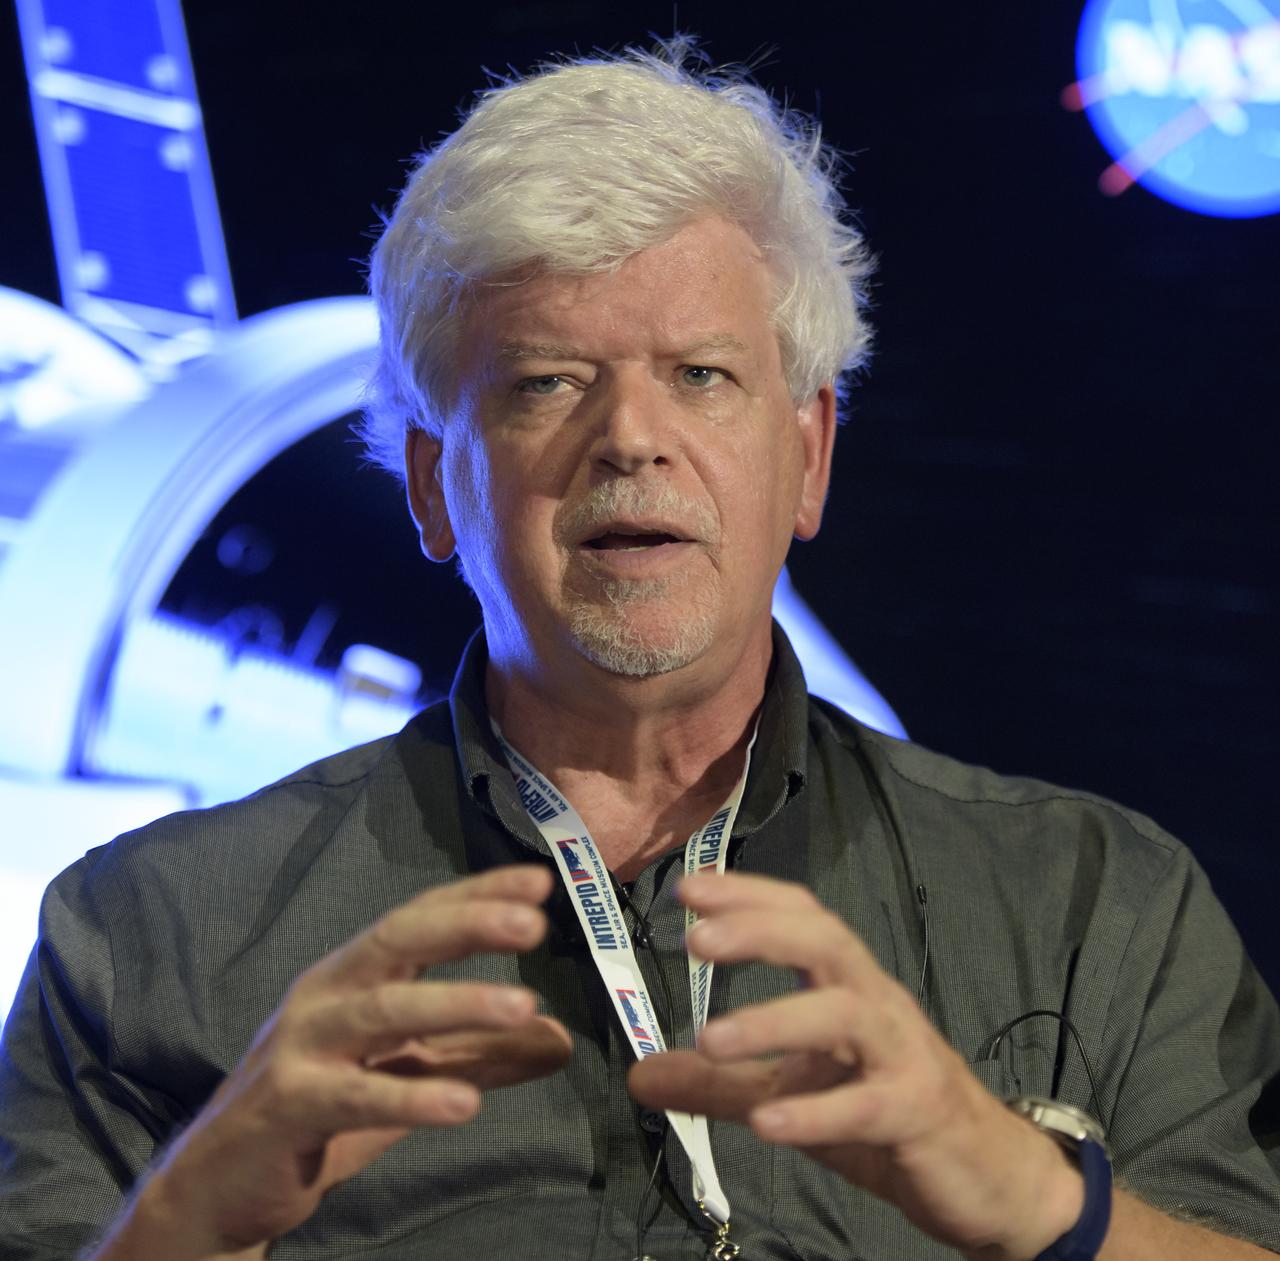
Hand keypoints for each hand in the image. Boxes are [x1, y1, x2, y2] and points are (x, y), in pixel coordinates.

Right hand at [134, 865, 569, 1254]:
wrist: (220, 1183)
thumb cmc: (322, 1111)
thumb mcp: (411, 1075)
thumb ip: (481, 1054)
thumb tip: (561, 1038)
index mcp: (354, 974)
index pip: (420, 918)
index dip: (476, 895)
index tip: (539, 883)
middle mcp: (326, 993)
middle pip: (399, 940)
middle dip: (467, 925)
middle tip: (534, 924)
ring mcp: (301, 1044)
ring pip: (383, 1009)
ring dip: (457, 1004)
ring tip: (523, 1006)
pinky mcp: (286, 1103)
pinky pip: (354, 1093)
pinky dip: (410, 1094)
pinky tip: (464, 1102)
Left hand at [627, 872, 1082, 1260]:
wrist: (984, 1174)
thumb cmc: (881, 1111)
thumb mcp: (790, 1092)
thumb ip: (718, 1083)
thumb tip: (637, 1076)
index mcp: (844, 984)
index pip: (801, 917)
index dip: (748, 895)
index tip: (688, 890)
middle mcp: (875, 1003)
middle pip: (826, 942)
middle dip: (761, 930)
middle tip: (695, 939)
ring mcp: (902, 1054)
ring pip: (845, 1015)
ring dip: (775, 1021)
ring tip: (710, 1039)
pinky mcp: (919, 1113)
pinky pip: (869, 1106)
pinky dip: (817, 1110)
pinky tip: (766, 1124)